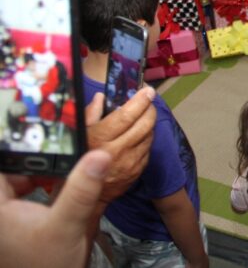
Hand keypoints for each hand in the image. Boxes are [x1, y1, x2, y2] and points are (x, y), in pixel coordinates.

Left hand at [0, 149, 110, 267]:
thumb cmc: (49, 264)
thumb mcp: (67, 225)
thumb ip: (81, 189)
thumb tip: (100, 154)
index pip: (4, 160)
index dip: (20, 142)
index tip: (48, 129)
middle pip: (12, 165)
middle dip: (37, 152)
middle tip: (64, 138)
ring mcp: (6, 213)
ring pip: (20, 176)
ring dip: (42, 166)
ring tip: (68, 154)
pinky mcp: (18, 219)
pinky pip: (27, 189)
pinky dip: (44, 180)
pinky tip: (64, 178)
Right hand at [86, 87, 156, 203]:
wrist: (84, 197)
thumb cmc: (76, 161)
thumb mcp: (76, 136)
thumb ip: (90, 115)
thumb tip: (101, 97)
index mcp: (100, 139)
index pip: (126, 116)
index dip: (140, 101)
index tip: (148, 91)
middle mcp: (119, 150)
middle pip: (145, 124)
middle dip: (150, 109)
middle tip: (148, 101)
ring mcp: (131, 162)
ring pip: (150, 135)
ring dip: (149, 124)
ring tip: (143, 117)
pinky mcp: (138, 171)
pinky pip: (148, 149)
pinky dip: (146, 139)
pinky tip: (139, 136)